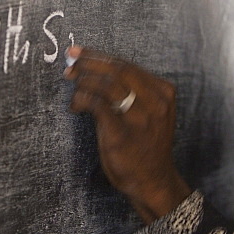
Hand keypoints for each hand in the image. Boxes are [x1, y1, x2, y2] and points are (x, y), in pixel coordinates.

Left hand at [65, 46, 191, 222]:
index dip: (99, 56)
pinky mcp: (122, 133)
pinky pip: (97, 105)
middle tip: (69, 65)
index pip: (127, 65)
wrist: (152, 180)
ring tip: (72, 85)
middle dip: (88, 64)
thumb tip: (95, 69)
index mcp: (163, 92)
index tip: (79, 53)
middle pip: (117, 70)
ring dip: (84, 81)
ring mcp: (140, 118)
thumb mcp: (150, 112)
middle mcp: (155, 102)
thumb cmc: (146, 145)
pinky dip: (82, 99)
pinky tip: (76, 106)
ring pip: (107, 84)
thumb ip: (133, 91)